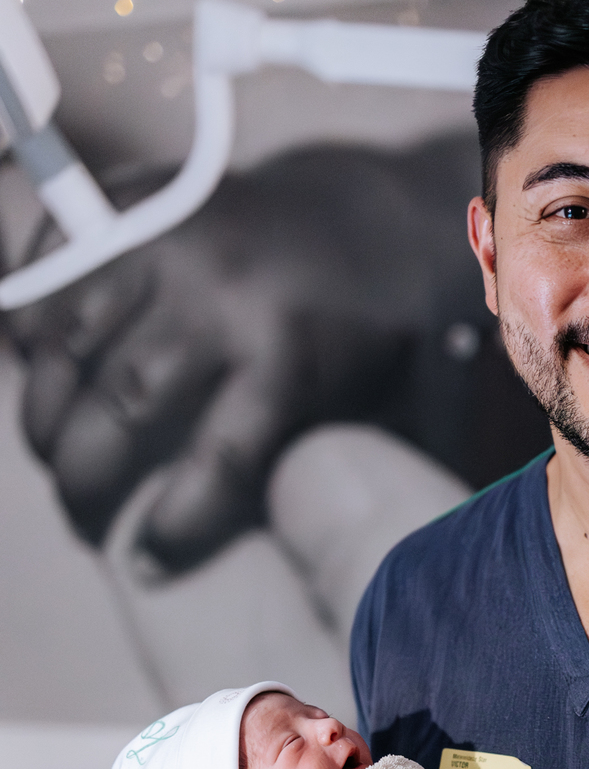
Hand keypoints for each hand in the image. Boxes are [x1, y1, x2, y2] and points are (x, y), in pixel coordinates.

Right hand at [9, 137, 526, 576]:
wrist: (359, 219)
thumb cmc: (366, 342)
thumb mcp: (371, 408)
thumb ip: (320, 470)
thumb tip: (267, 564)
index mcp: (292, 351)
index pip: (216, 460)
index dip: (171, 526)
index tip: (146, 562)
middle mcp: (222, 292)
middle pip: (122, 409)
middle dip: (86, 479)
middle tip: (82, 517)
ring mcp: (167, 238)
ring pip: (69, 348)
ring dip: (48, 417)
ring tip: (57, 458)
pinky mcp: (128, 204)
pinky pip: (48, 278)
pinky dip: (37, 336)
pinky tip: (53, 381)